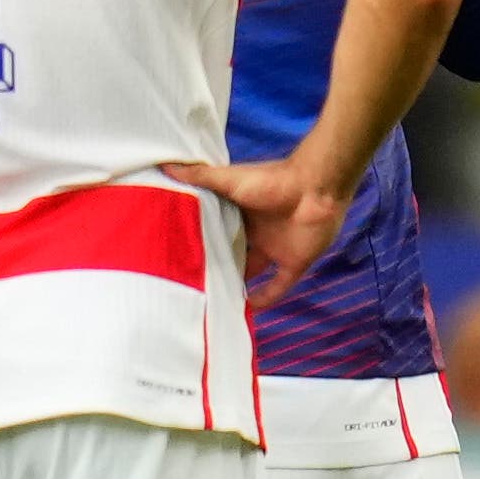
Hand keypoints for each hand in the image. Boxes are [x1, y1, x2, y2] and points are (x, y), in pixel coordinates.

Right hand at [164, 156, 347, 309]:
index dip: (200, 240)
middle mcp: (257, 231)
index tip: (177, 254)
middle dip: (216, 265)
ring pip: (253, 271)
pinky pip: (279, 286)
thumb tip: (164, 167)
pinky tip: (248, 311)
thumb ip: (199, 176)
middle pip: (233, 252)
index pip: (216, 229)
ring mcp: (276, 247)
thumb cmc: (272, 180)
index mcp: (241, 211)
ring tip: (212, 301)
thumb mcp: (229, 180)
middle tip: (189, 283)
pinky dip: (266, 299)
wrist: (315, 188)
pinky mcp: (294, 262)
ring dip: (237, 285)